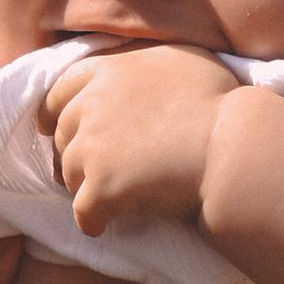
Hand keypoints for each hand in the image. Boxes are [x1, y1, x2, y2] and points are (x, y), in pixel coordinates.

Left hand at [42, 43, 236, 236]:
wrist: (231, 146)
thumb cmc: (219, 101)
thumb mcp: (179, 58)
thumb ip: (144, 63)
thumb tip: (138, 74)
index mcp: (108, 72)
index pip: (60, 91)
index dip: (55, 112)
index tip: (52, 127)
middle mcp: (91, 106)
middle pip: (63, 135)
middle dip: (73, 153)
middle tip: (90, 170)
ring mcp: (93, 149)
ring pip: (69, 175)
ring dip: (83, 187)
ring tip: (108, 197)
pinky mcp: (101, 188)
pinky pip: (83, 212)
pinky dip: (92, 221)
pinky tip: (104, 226)